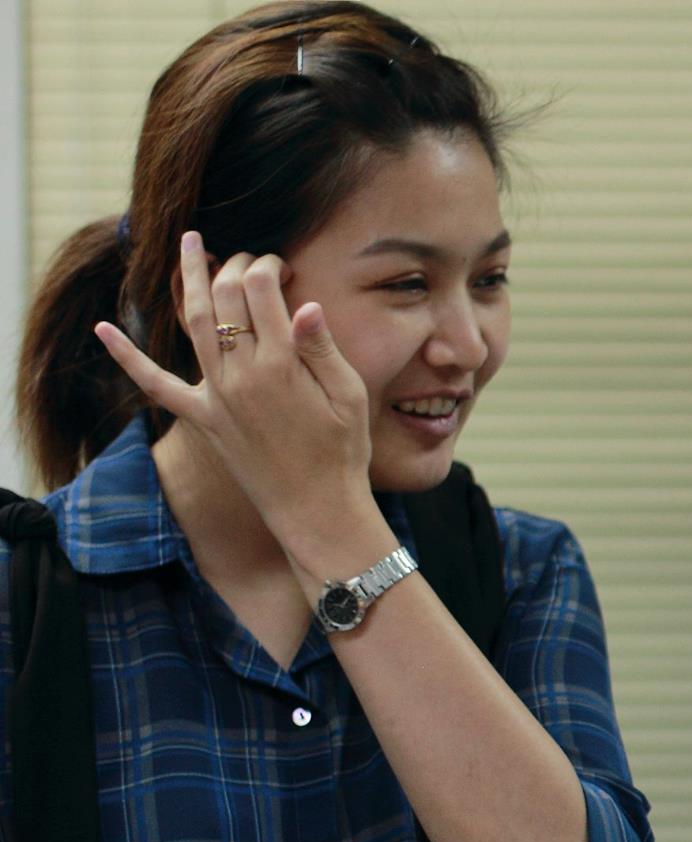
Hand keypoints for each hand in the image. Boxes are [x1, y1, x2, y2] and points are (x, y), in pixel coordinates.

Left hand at [92, 231, 375, 553]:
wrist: (316, 508)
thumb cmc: (343, 453)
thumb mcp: (349, 396)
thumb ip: (322, 349)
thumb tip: (304, 304)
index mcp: (281, 365)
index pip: (260, 291)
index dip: (267, 267)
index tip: (281, 267)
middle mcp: (240, 374)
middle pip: (223, 298)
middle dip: (234, 266)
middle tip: (248, 258)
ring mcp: (216, 396)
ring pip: (192, 322)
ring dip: (188, 278)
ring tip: (190, 244)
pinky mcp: (203, 418)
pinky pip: (156, 383)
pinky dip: (127, 356)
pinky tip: (104, 329)